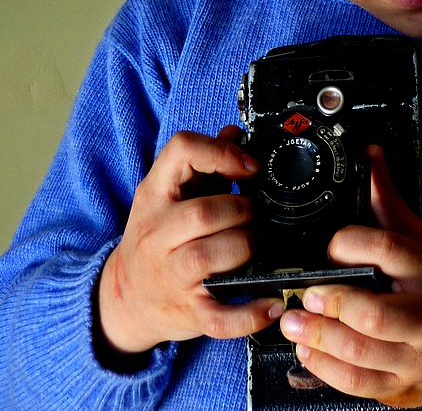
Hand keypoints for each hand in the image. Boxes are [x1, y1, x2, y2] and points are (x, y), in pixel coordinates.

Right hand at [98, 125, 283, 356]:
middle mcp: (157, 234)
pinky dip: (250, 314)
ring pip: (211, 257)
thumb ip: (203, 164)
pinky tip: (270, 304)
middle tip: (256, 214)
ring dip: (247, 247)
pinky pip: (220, 317)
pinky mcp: (187, 312)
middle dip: (242, 210)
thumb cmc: (156, 238)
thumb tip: (235, 132)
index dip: (221, 152)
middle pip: (204, 212)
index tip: (249, 167)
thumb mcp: (169, 196)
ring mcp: (170, 275)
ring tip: (259, 246)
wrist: (124, 299)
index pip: (181, 151)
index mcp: (154, 195)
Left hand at [279, 146, 421, 409]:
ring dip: (318, 336)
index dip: (349, 245)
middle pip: (373, 311)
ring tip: (292, 320)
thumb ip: (388, 203)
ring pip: (362, 352)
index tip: (328, 247)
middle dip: (330, 301)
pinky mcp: (403, 387)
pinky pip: (359, 384)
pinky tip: (307, 350)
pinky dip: (326, 368)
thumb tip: (368, 154)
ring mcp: (417, 356)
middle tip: (303, 292)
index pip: (388, 250)